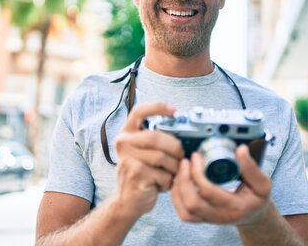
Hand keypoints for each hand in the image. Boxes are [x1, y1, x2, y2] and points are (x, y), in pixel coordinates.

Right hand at [114, 102, 183, 218]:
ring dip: (174, 167)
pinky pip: (162, 174)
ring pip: (162, 157)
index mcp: (126, 133)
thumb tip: (183, 130)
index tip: (174, 111)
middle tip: (181, 155)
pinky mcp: (135, 175)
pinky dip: (168, 181)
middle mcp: (123, 143)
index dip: (157, 107)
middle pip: (156, 137)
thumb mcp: (143, 152)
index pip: (139, 111)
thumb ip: (156, 139)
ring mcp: (127, 159)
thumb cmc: (142, 173)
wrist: (128, 200)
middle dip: (175, 146)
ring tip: (171, 173)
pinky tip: (162, 184)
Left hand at [171, 144, 271, 225]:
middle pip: (192, 203)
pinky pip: (184, 214)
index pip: (208, 191)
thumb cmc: (256, 198)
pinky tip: (180, 182)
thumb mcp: (262, 184)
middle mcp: (220, 216)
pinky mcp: (201, 219)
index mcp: (234, 207)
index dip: (198, 172)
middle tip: (186, 161)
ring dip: (179, 188)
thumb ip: (252, 168)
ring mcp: (209, 219)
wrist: (253, 215)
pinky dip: (177, 197)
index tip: (197, 155)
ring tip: (182, 169)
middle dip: (184, 179)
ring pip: (185, 210)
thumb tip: (241, 149)